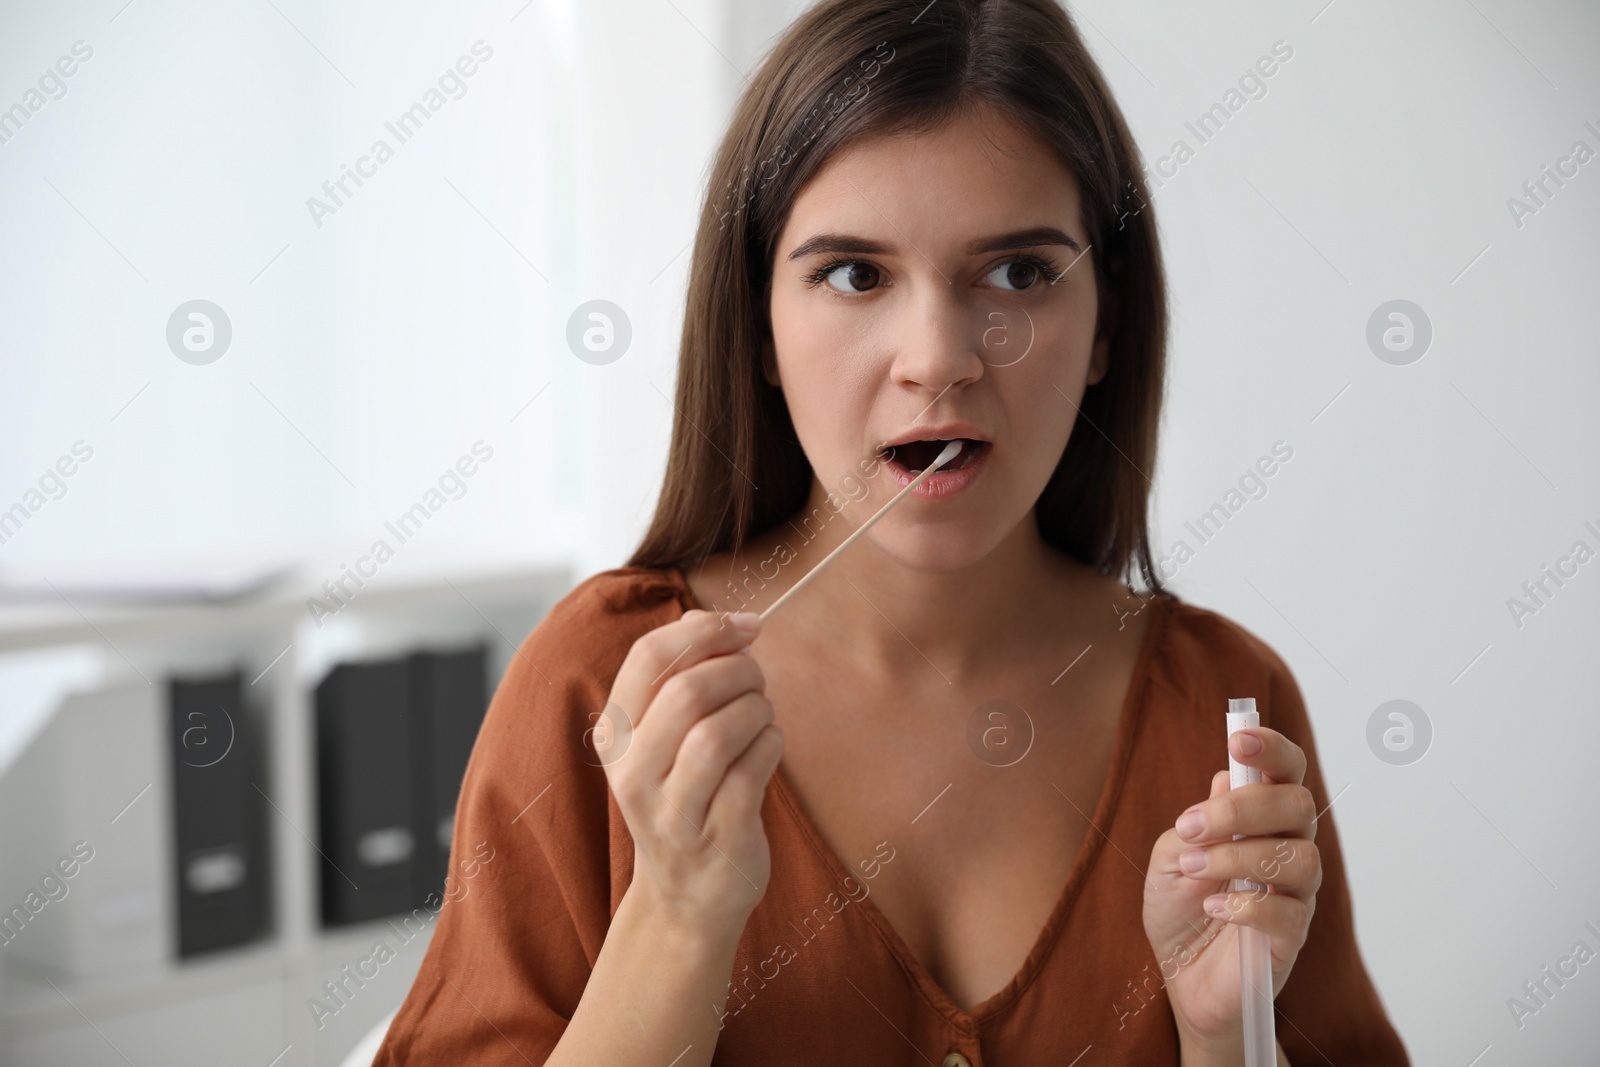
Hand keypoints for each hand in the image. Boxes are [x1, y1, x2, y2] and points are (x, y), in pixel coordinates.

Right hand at [599, 608, 783, 935]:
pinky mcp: (718, 835)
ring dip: (756, 709)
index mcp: (615, 735)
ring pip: (718, 732)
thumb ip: (683, 675)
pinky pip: (752, 770)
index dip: (704, 629)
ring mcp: (672, 810)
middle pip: (687, 691)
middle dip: (738, 670)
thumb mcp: (663, 738)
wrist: (686, 896)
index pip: (648, 657)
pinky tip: (768, 747)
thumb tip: (720, 622)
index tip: (744, 627)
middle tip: (757, 678)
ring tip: (761, 716)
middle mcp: (633, 773)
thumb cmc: (685, 797)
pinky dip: (771, 745)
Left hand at [1141, 726, 1321, 1047]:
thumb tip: (1227, 777)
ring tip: (1195, 869)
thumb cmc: (1180, 908)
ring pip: (1299, 857)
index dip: (1272, 749)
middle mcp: (1287, 849)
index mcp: (1261, 821)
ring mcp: (1295, 894)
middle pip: (1298, 806)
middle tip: (1192, 825)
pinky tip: (1214, 908)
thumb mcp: (1169, 858)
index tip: (1240, 739)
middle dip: (1244, 808)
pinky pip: (1290, 914)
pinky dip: (1248, 906)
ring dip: (1239, 857)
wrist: (1180, 976)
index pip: (1286, 773)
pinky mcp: (1291, 939)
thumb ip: (1196, 822)